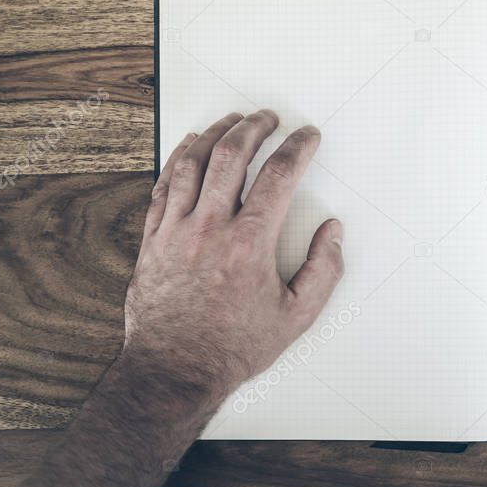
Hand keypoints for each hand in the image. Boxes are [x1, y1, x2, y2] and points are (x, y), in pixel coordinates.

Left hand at [124, 110, 343, 404]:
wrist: (174, 370)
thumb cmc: (234, 347)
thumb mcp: (298, 316)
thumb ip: (324, 270)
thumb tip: (333, 231)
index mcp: (250, 243)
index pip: (279, 175)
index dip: (298, 147)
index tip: (308, 135)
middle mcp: (211, 228)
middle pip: (232, 156)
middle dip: (254, 127)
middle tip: (268, 117)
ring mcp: (177, 231)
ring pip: (193, 163)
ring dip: (216, 134)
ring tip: (233, 120)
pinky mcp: (153, 240)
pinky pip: (163, 186)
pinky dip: (178, 159)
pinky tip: (189, 146)